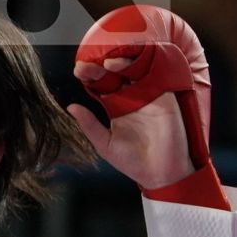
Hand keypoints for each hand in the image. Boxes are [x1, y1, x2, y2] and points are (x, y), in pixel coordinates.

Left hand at [68, 55, 195, 188]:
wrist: (160, 173)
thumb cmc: (132, 161)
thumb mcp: (104, 143)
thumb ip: (89, 124)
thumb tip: (71, 107)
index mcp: (115, 106)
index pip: (101, 85)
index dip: (90, 76)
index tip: (78, 70)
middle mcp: (131, 97)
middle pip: (115, 75)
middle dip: (101, 67)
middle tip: (87, 65)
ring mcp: (148, 95)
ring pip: (135, 72)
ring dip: (123, 64)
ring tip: (109, 63)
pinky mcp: (165, 98)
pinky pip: (158, 77)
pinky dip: (148, 68)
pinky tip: (136, 64)